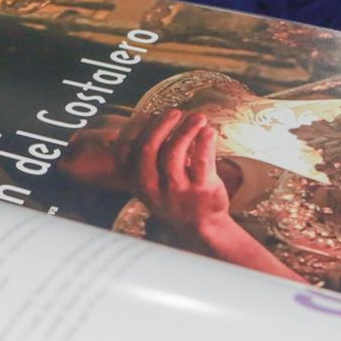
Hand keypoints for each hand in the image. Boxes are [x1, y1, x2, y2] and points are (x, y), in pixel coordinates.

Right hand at [130, 111, 234, 242]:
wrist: (201, 227)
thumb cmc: (177, 197)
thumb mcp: (155, 184)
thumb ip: (151, 157)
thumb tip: (153, 119)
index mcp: (139, 183)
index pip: (131, 151)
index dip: (142, 128)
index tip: (155, 115)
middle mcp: (154, 188)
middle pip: (149, 149)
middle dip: (161, 125)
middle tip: (175, 113)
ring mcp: (177, 190)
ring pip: (174, 152)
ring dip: (186, 130)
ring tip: (198, 118)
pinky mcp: (201, 190)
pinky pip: (201, 161)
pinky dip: (205, 142)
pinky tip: (209, 132)